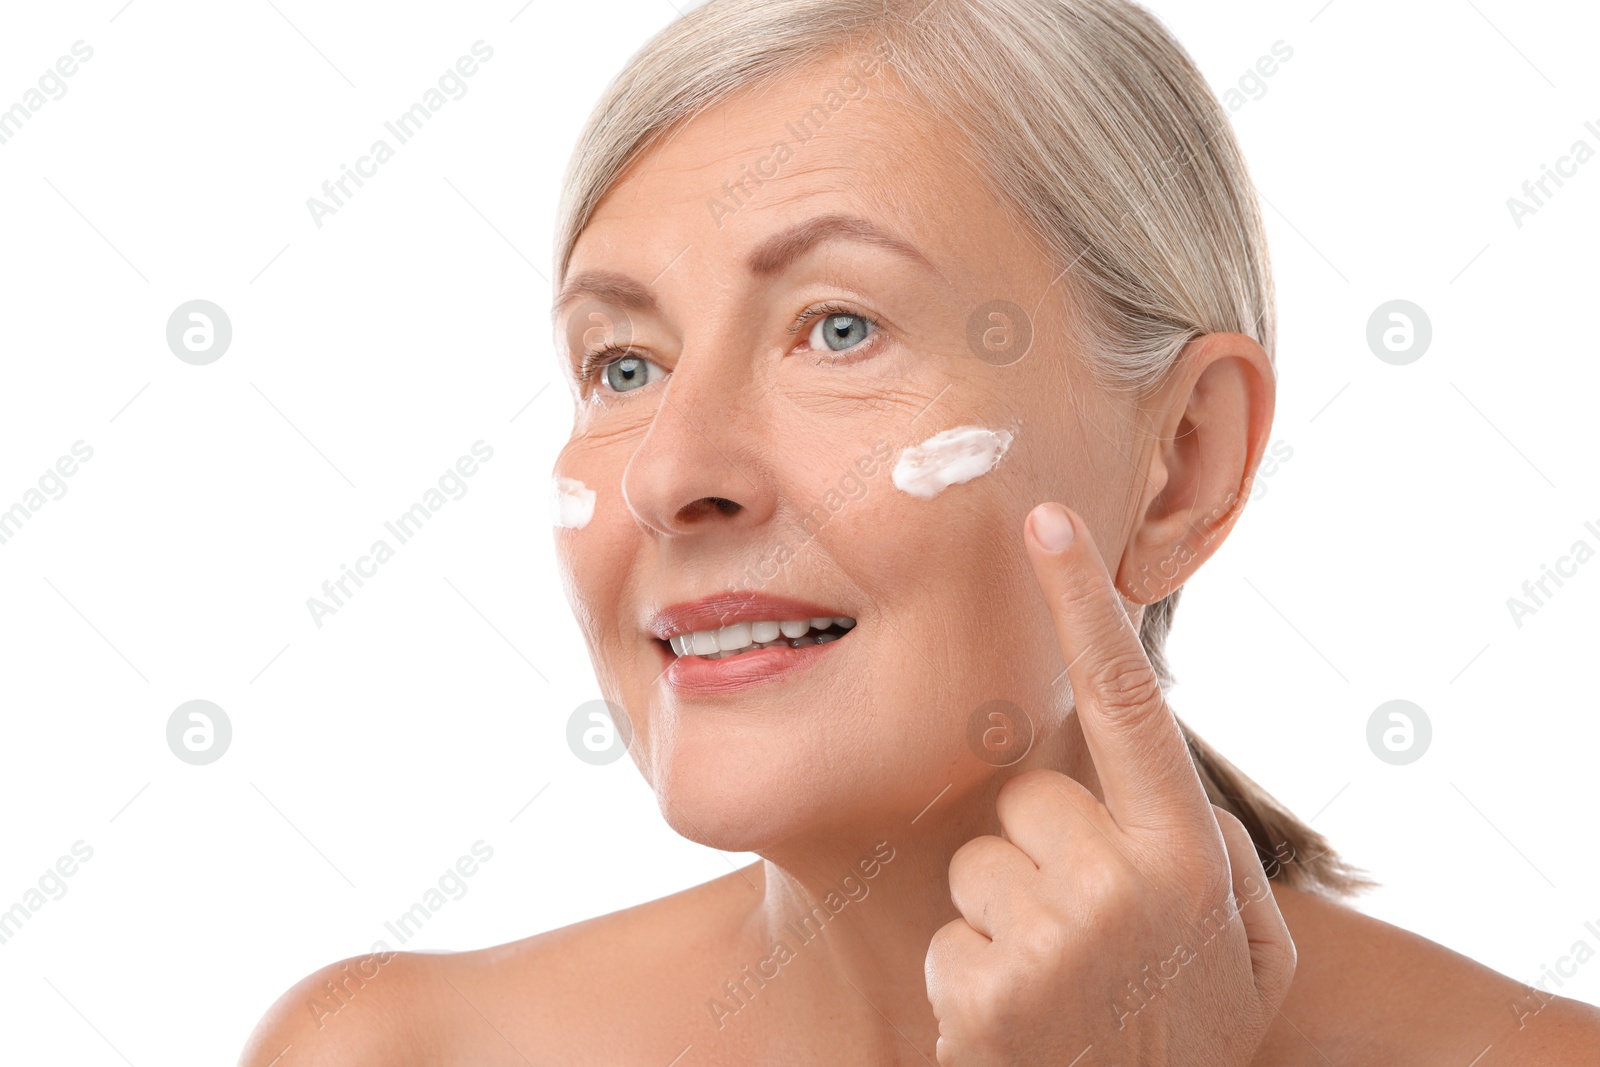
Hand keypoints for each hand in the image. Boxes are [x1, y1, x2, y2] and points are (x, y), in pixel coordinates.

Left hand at [924, 502, 1295, 1065]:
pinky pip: (949, 936)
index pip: (1129, 701)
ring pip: (979, 863)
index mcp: (1189, 853)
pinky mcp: (983, 993)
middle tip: (1081, 935)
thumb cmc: (1188, 1034)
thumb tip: (1157, 772)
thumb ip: (1216, 848)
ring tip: (1054, 986)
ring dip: (1003, 917)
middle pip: (1028, 795)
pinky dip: (970, 980)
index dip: (1082, 601)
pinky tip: (1018, 1025)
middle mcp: (1127, 883)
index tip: (1043, 518)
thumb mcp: (1246, 948)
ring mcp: (1054, 940)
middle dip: (1041, 850)